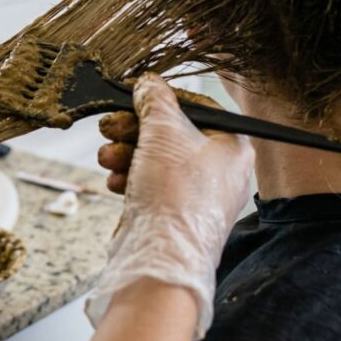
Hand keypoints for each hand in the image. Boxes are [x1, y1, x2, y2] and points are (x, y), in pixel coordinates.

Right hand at [86, 73, 253, 338]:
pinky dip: (128, 178)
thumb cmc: (176, 196)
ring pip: (154, 159)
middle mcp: (219, 171)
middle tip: (111, 125)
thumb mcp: (163, 131)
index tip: (136, 96)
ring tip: (108, 156)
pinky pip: (148, 184)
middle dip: (134, 130)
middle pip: (170, 133)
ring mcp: (196, 195)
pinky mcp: (172, 214)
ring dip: (125, 153)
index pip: (197, 107)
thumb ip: (155, 100)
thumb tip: (148, 84)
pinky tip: (115, 182)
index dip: (162, 100)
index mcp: (233, 146)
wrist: (161, 256)